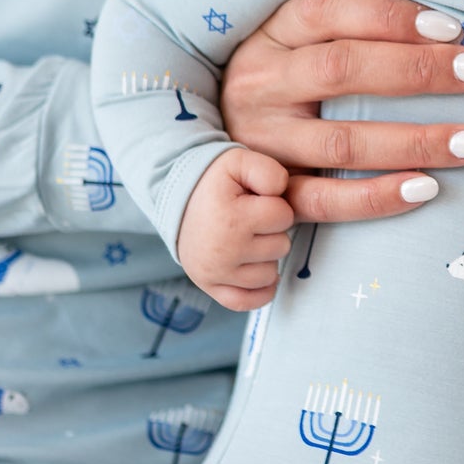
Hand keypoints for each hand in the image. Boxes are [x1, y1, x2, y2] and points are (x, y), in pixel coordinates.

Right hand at [176, 147, 294, 309]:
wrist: (180, 198)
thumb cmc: (216, 182)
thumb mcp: (240, 162)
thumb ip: (269, 171)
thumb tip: (282, 193)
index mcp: (230, 220)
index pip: (283, 216)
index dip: (275, 204)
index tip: (255, 200)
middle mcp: (221, 253)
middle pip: (281, 246)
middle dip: (271, 231)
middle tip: (248, 219)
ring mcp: (214, 275)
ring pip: (270, 274)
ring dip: (264, 256)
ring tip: (245, 237)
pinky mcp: (210, 288)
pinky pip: (248, 302)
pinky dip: (258, 289)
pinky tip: (254, 267)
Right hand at [222, 0, 463, 220]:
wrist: (215, 147)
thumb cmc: (289, 74)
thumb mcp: (302, 36)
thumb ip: (358, 24)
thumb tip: (451, 27)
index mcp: (272, 33)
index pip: (329, 10)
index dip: (392, 16)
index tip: (453, 28)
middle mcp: (261, 83)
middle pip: (341, 70)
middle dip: (419, 71)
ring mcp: (261, 141)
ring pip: (340, 141)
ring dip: (414, 142)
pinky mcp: (269, 192)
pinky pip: (322, 201)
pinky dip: (376, 198)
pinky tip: (426, 189)